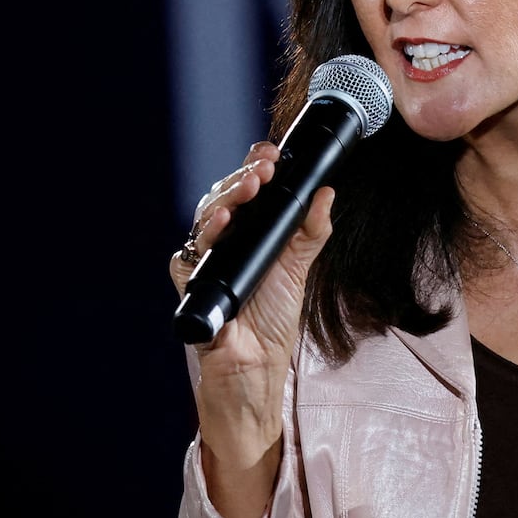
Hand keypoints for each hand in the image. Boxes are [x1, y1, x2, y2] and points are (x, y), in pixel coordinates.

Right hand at [169, 141, 333, 366]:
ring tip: (250, 186)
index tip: (272, 154)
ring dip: (228, 195)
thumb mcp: (300, 266)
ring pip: (208, 213)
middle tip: (264, 167)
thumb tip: (326, 192)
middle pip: (227, 194)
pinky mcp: (191, 278)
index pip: (249, 188)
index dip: (256, 166)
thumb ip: (313, 230)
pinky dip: (208, 233)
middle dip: (245, 175)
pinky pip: (192, 249)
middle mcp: (227, 238)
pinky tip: (223, 222)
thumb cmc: (272, 317)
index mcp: (252, 230)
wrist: (256, 364)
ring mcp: (207, 256)